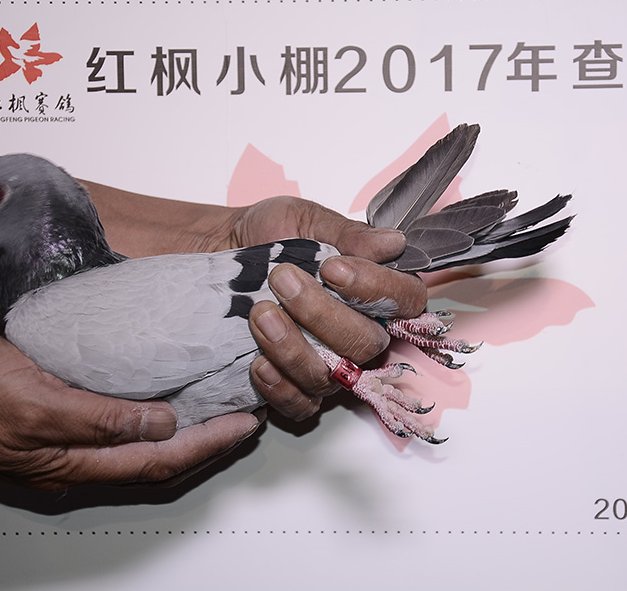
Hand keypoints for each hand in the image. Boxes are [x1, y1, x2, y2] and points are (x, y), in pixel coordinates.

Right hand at [0, 321, 262, 490]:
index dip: (207, 445)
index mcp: (68, 465)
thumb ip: (98, 419)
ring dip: (187, 433)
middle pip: (158, 462)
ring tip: (222, 412)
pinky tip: (172, 402)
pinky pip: (122, 428)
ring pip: (143, 448)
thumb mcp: (33, 400)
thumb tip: (162, 428)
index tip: (244, 424)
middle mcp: (73, 462)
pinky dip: (156, 419)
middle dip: (208, 445)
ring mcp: (66, 444)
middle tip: (247, 420)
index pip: (158, 462)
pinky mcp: (60, 420)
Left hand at [225, 196, 427, 419]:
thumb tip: (392, 242)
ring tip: (259, 314)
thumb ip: (349, 234)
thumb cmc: (269, 237)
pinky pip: (301, 405)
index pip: (406, 301)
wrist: (220, 253)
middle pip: (368, 344)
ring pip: (331, 376)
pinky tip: (258, 362)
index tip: (334, 268)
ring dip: (293, 347)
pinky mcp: (295, 389)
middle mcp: (358, 334)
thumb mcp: (306, 220)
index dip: (377, 289)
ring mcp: (329, 366)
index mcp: (374, 292)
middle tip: (283, 281)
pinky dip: (280, 387)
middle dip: (323, 314)